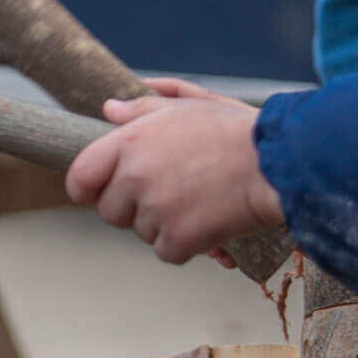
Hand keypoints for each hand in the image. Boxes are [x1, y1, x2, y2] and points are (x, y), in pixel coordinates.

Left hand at [64, 81, 283, 264]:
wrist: (278, 163)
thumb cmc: (237, 130)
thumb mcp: (189, 106)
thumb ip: (143, 108)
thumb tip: (109, 109)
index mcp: (129, 142)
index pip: (80, 177)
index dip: (88, 187)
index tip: (100, 190)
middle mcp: (135, 177)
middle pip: (110, 211)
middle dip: (132, 207)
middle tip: (167, 193)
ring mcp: (155, 210)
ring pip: (140, 231)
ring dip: (162, 224)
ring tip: (196, 201)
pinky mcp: (178, 240)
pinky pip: (165, 251)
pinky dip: (185, 245)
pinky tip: (206, 224)